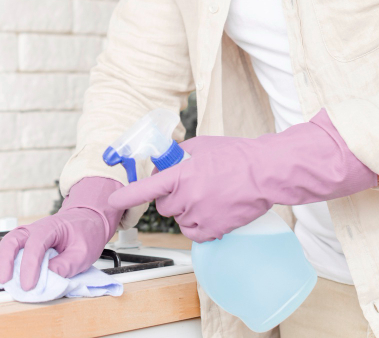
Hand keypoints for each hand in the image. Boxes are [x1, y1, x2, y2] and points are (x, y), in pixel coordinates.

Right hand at [0, 177, 121, 290]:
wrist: (87, 220)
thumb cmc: (86, 233)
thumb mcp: (84, 252)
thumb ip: (67, 265)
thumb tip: (49, 278)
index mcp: (52, 227)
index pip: (35, 245)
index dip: (30, 266)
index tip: (29, 285)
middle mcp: (35, 228)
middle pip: (12, 240)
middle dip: (5, 261)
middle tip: (5, 282)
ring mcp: (29, 234)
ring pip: (8, 244)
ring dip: (3, 262)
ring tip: (3, 281)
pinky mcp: (27, 243)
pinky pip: (12, 250)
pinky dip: (7, 263)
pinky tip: (9, 277)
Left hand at [107, 109, 376, 241]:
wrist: (264, 172)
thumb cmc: (235, 155)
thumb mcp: (201, 146)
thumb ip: (179, 157)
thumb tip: (165, 165)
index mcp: (182, 175)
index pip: (146, 189)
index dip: (127, 196)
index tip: (113, 200)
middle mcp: (188, 197)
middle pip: (164, 207)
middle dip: (172, 198)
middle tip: (190, 186)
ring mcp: (201, 216)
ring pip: (180, 220)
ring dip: (187, 211)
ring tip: (208, 196)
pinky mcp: (214, 230)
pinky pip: (194, 232)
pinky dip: (198, 224)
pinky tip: (212, 210)